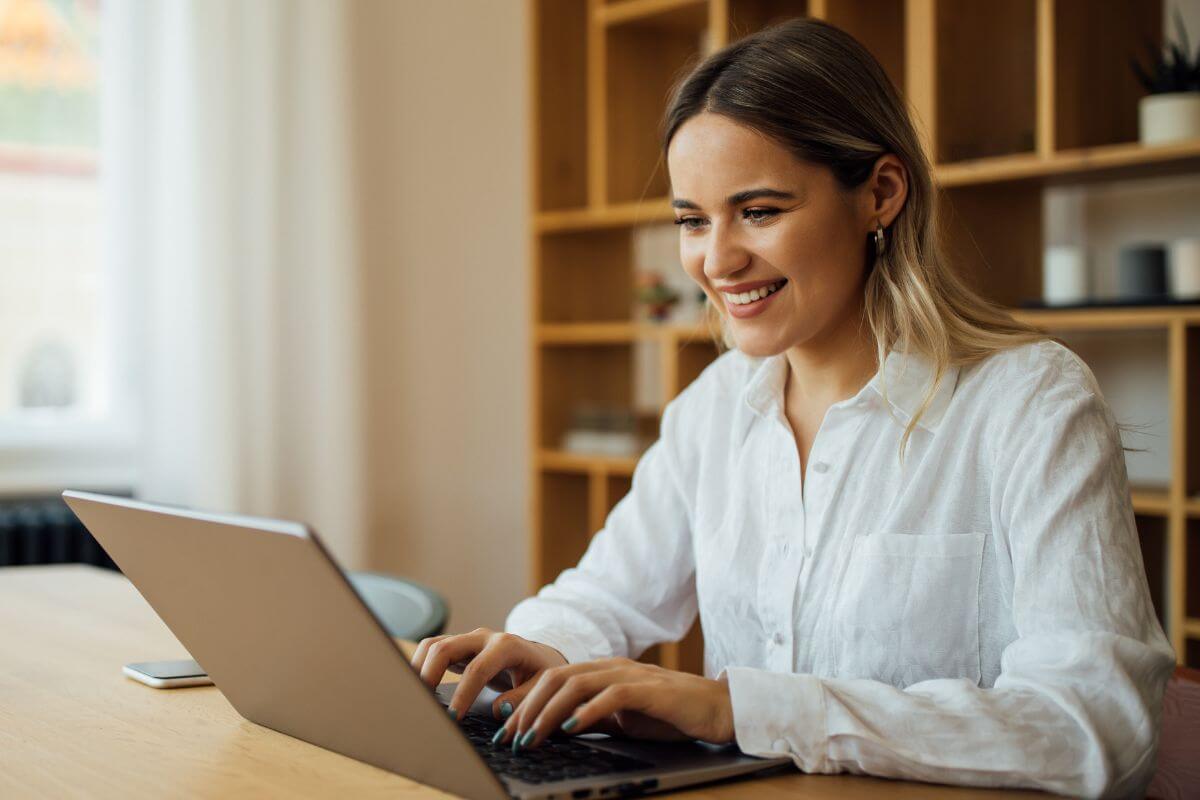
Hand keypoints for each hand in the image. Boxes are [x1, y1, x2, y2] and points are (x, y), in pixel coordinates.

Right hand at [409, 627, 568, 719]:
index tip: (452, 718)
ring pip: (433, 646)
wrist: (540, 657)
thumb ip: (524, 698)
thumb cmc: (541, 672)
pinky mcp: (458, 648)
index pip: (478, 669)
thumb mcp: (543, 686)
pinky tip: (418, 689)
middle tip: (422, 705)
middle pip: (445, 648)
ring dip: (419, 669)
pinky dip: (420, 666)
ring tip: (414, 697)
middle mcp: (483, 638)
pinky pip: (432, 651)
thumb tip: (499, 710)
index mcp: (507, 646)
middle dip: (429, 675)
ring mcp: (468, 641)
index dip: (463, 694)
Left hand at [494, 656, 734, 751]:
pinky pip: (612, 695)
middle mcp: (612, 668)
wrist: (717, 709)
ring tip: (531, 737)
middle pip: (556, 678)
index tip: (502, 727)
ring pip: (576, 685)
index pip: (551, 680)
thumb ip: (590, 718)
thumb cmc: (670, 716)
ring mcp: (631, 676)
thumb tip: (552, 731)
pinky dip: (587, 711)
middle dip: (526, 708)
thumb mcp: (621, 720)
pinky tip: (570, 728)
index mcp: (602, 672)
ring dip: (547, 712)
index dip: (523, 701)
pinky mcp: (651, 690)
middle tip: (509, 737)